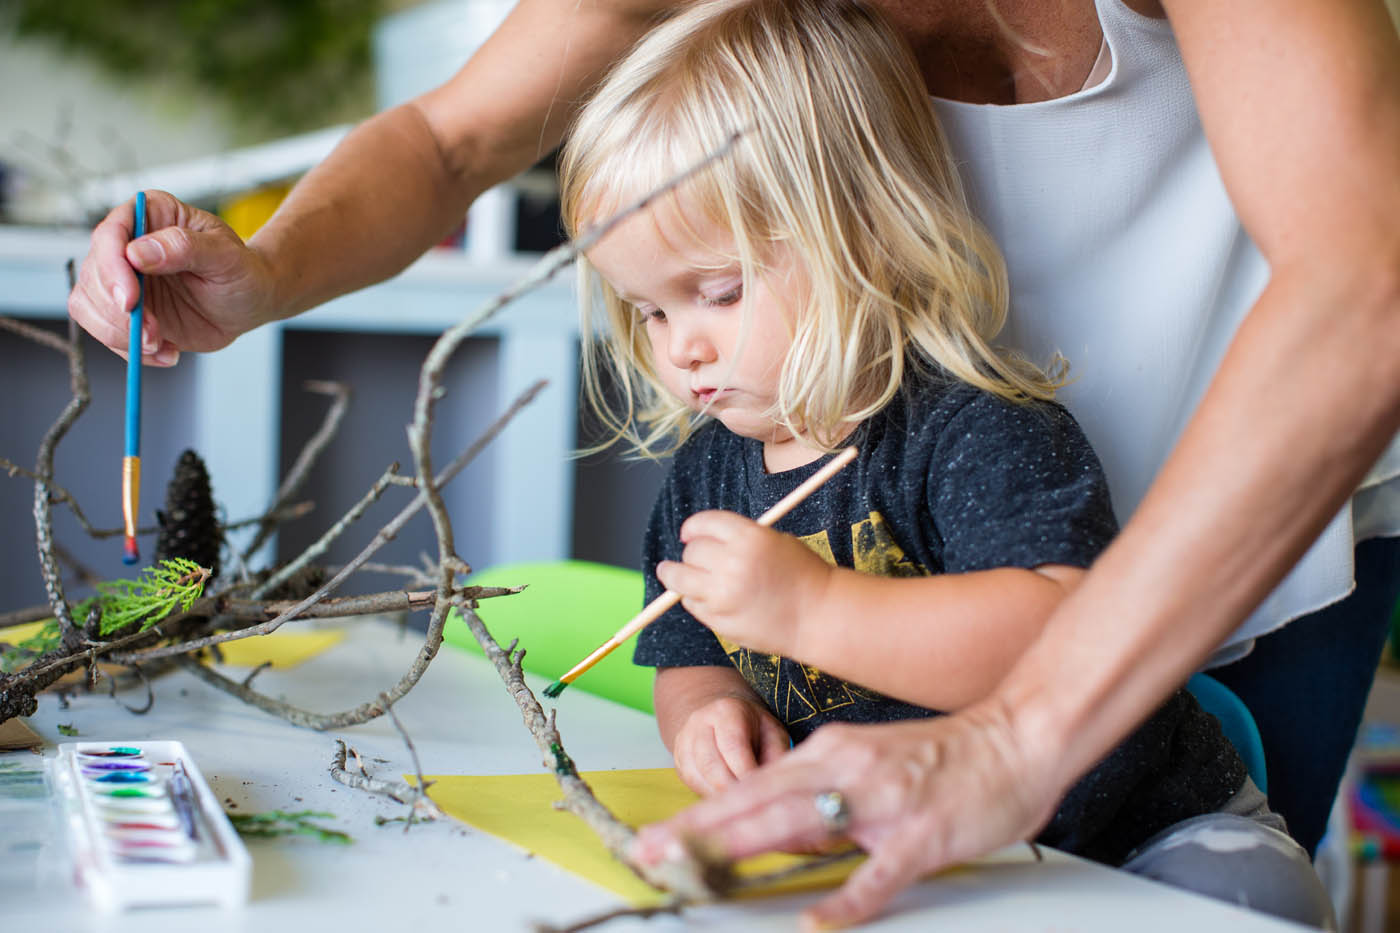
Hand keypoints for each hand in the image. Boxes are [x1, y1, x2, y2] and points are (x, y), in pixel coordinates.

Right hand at [68, 190, 276, 364]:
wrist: (250, 302)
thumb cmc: (243, 271)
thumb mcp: (226, 256)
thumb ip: (185, 248)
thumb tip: (137, 252)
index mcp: (150, 215)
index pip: (110, 235)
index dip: (111, 269)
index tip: (130, 300)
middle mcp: (128, 244)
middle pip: (93, 274)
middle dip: (117, 311)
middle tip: (151, 334)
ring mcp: (122, 278)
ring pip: (89, 305)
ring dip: (119, 333)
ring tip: (160, 345)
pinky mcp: (125, 310)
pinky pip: (106, 331)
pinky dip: (131, 350)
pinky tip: (166, 353)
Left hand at [632, 701, 1062, 929]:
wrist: (1017, 736)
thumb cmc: (944, 756)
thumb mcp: (867, 762)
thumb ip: (822, 791)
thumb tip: (777, 826)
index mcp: (829, 753)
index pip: (750, 786)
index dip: (700, 814)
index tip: (657, 838)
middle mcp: (844, 768)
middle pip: (756, 800)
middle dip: (697, 829)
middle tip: (649, 852)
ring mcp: (882, 800)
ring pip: (797, 823)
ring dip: (742, 847)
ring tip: (699, 870)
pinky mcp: (921, 833)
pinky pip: (877, 873)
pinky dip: (845, 899)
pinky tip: (817, 921)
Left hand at [656, 510, 833, 656]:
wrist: (820, 616)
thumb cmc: (803, 576)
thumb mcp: (776, 542)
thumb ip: (740, 539)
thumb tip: (703, 540)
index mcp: (749, 536)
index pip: (704, 523)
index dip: (693, 528)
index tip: (688, 534)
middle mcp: (732, 562)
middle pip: (692, 551)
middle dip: (692, 553)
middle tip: (695, 558)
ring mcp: (723, 593)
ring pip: (680, 578)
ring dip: (673, 574)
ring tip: (670, 573)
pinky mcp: (719, 618)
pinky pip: (692, 604)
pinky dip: (693, 599)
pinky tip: (705, 598)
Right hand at [671, 692, 790, 795]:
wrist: (722, 720)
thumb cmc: (754, 730)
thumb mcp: (772, 733)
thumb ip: (776, 755)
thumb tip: (773, 785)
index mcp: (727, 711)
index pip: (733, 746)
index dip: (746, 772)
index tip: (760, 792)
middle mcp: (700, 722)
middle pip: (711, 764)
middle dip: (731, 789)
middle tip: (750, 805)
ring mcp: (685, 740)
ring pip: (696, 776)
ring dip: (718, 795)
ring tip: (739, 806)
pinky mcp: (679, 759)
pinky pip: (690, 783)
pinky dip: (707, 795)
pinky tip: (725, 801)